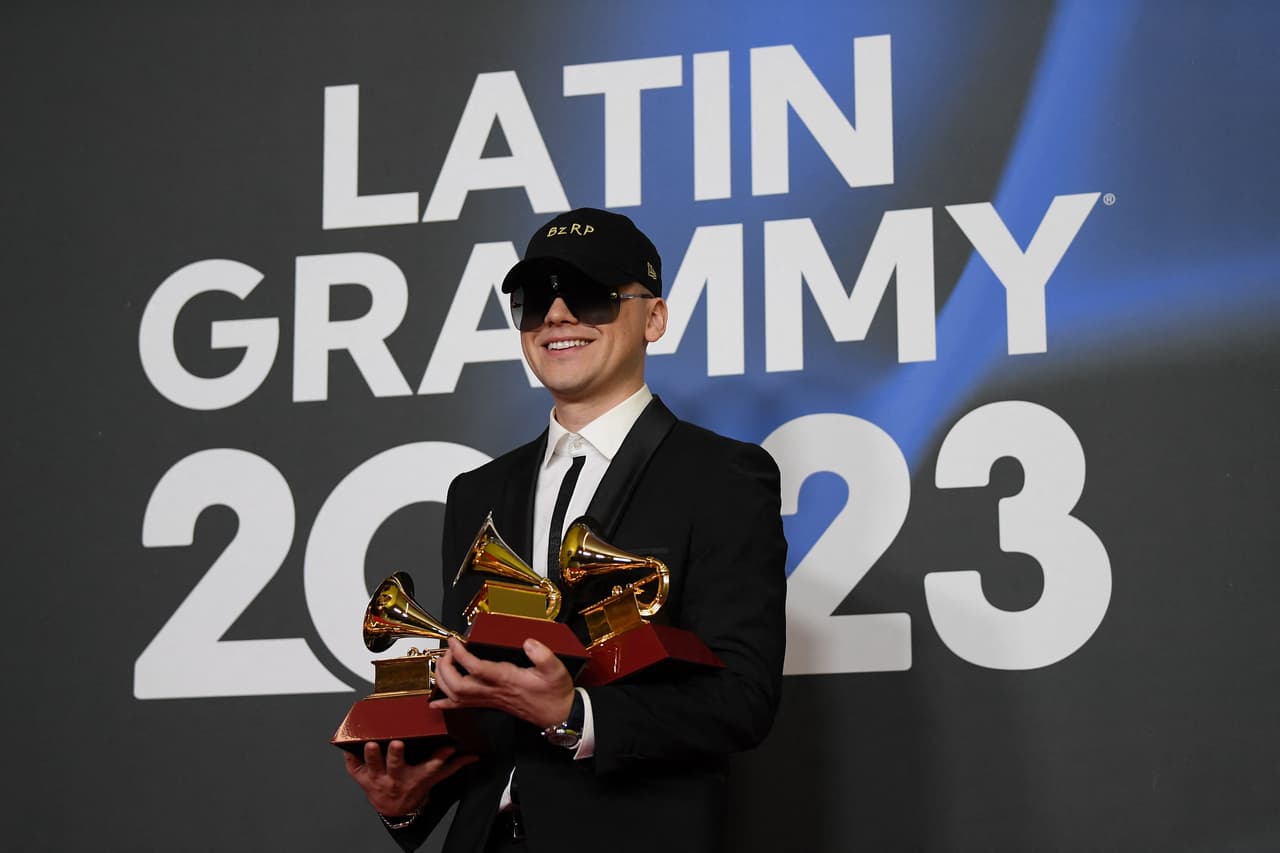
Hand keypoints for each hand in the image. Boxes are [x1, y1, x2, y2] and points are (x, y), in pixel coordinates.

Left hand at [343, 740, 475, 817]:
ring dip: (371, 756)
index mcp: (414, 777)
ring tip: (371, 744)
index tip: (448, 749)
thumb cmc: (413, 787)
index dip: (439, 759)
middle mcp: (395, 777)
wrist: (393, 808)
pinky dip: (349, 757)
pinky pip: (352, 767)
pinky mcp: (361, 777)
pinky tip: (349, 744)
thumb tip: (472, 756)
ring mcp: (377, 778)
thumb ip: (452, 766)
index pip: (429, 769)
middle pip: (396, 766)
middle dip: (396, 755)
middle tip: (397, 743)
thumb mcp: (434, 778)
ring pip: (372, 766)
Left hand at [430, 636, 574, 727]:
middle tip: (448, 650)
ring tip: (441, 663)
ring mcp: (490, 699)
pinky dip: (446, 703)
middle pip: (458, 685)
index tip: (454, 640)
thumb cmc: (555, 692)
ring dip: (443, 681)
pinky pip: (463, 706)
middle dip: (446, 667)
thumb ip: (543, 655)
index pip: (476, 668)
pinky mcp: (490, 704)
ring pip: (457, 696)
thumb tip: (529, 642)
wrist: (558, 715)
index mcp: (507, 679)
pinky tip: (436, 701)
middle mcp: (494, 691)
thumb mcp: (556, 670)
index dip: (461, 654)